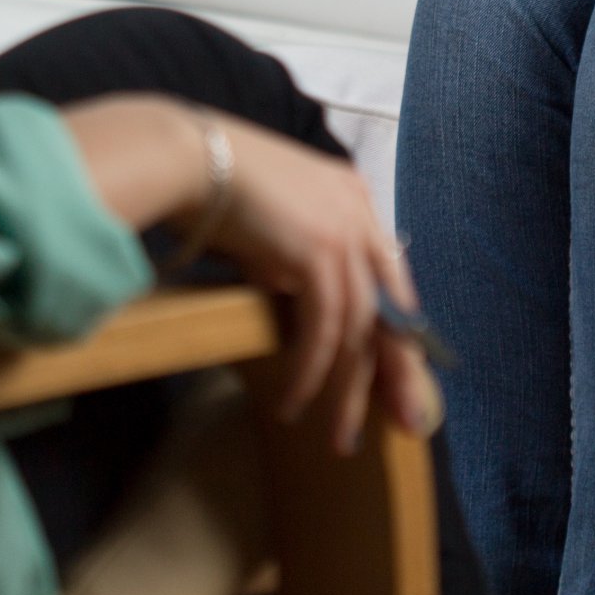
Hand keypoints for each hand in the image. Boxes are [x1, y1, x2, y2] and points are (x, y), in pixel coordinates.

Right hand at [193, 119, 442, 455]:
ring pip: (360, 329)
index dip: (396, 332)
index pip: (388, 278)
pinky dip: (312, 372)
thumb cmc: (212, 185)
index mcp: (353, 198)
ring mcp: (344, 231)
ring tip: (339, 435)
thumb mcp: (270, 224)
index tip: (398, 379)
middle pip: (391, 308)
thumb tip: (290, 290)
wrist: (189, 159)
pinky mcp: (320, 253)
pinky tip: (296, 402)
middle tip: (405, 422)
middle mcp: (359, 213)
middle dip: (399, 373)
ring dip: (348, 389)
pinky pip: (324, 330)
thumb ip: (291, 255)